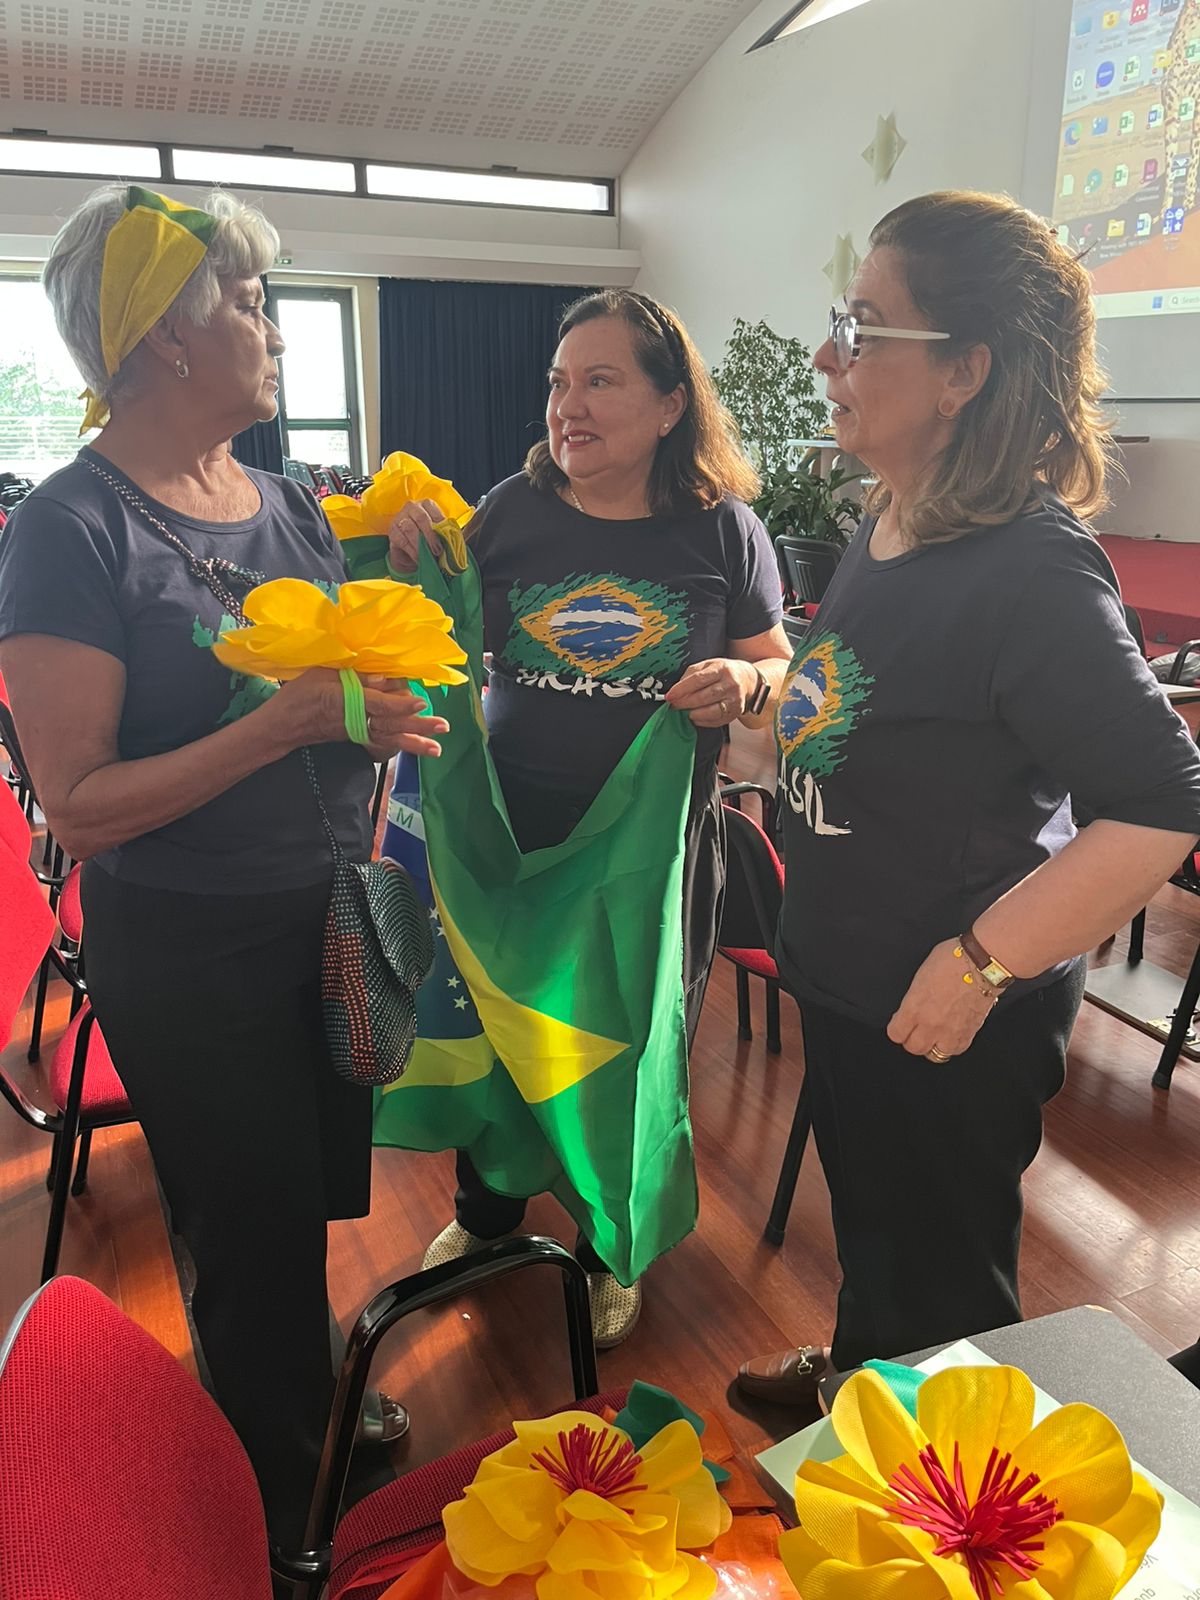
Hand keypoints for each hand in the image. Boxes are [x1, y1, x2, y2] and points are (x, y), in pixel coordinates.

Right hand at [265, 669, 448, 759]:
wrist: (284, 724)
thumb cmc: (300, 694)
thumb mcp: (322, 674)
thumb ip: (353, 675)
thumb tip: (382, 677)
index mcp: (345, 701)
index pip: (378, 704)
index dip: (400, 704)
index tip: (422, 702)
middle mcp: (355, 719)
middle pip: (391, 724)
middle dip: (418, 727)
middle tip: (443, 727)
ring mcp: (357, 731)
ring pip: (390, 736)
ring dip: (414, 742)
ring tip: (437, 748)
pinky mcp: (357, 737)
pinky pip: (382, 741)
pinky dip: (400, 743)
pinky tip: (417, 746)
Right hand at [386, 498, 445, 573]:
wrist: (409, 549)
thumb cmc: (426, 537)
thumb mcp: (437, 533)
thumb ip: (444, 534)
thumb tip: (453, 542)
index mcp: (427, 504)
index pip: (436, 514)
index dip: (442, 528)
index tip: (447, 542)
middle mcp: (412, 507)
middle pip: (422, 518)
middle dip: (431, 537)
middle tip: (438, 551)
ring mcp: (400, 517)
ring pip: (410, 529)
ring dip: (421, 545)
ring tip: (428, 556)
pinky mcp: (393, 530)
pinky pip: (402, 541)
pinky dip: (412, 551)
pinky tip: (419, 558)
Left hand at [664, 657, 757, 727]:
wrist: (746, 679)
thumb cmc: (723, 672)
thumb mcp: (707, 665)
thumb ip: (691, 674)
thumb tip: (676, 689)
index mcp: (721, 669)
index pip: (698, 680)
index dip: (681, 689)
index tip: (670, 696)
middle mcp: (730, 684)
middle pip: (703, 697)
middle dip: (685, 703)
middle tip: (674, 705)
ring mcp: (735, 699)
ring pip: (711, 711)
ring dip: (694, 713)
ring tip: (685, 712)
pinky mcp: (736, 711)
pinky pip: (717, 720)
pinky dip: (703, 721)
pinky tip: (696, 717)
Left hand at [887, 937, 997, 1060]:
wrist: (984, 964)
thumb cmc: (953, 959)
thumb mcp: (922, 974)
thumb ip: (915, 996)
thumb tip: (914, 1004)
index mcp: (914, 1007)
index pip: (895, 1034)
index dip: (897, 1027)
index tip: (901, 1022)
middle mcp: (930, 1024)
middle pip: (914, 1048)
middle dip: (912, 1039)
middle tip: (917, 1028)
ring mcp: (950, 1031)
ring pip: (934, 1054)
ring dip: (933, 1044)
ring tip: (936, 1032)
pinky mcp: (969, 1033)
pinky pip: (956, 1050)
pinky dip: (952, 1044)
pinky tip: (952, 1032)